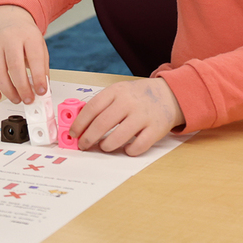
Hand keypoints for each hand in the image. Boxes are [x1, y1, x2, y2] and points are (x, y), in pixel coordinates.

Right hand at [0, 5, 49, 104]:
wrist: (5, 16)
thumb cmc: (24, 34)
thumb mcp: (39, 44)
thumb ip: (42, 67)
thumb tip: (42, 90)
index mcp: (28, 35)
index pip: (34, 58)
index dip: (38, 77)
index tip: (42, 92)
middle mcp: (9, 38)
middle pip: (14, 66)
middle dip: (22, 87)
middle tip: (28, 100)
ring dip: (7, 90)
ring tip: (16, 99)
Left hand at [70, 78, 184, 155]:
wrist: (168, 94)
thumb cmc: (137, 95)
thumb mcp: (118, 91)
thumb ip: (102, 104)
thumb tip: (80, 124)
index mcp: (116, 91)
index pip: (92, 108)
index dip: (80, 123)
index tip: (73, 133)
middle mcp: (128, 102)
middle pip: (102, 124)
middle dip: (88, 138)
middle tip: (83, 145)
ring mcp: (143, 116)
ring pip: (118, 137)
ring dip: (106, 145)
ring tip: (104, 146)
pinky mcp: (156, 129)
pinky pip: (139, 146)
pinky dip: (129, 151)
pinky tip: (126, 149)